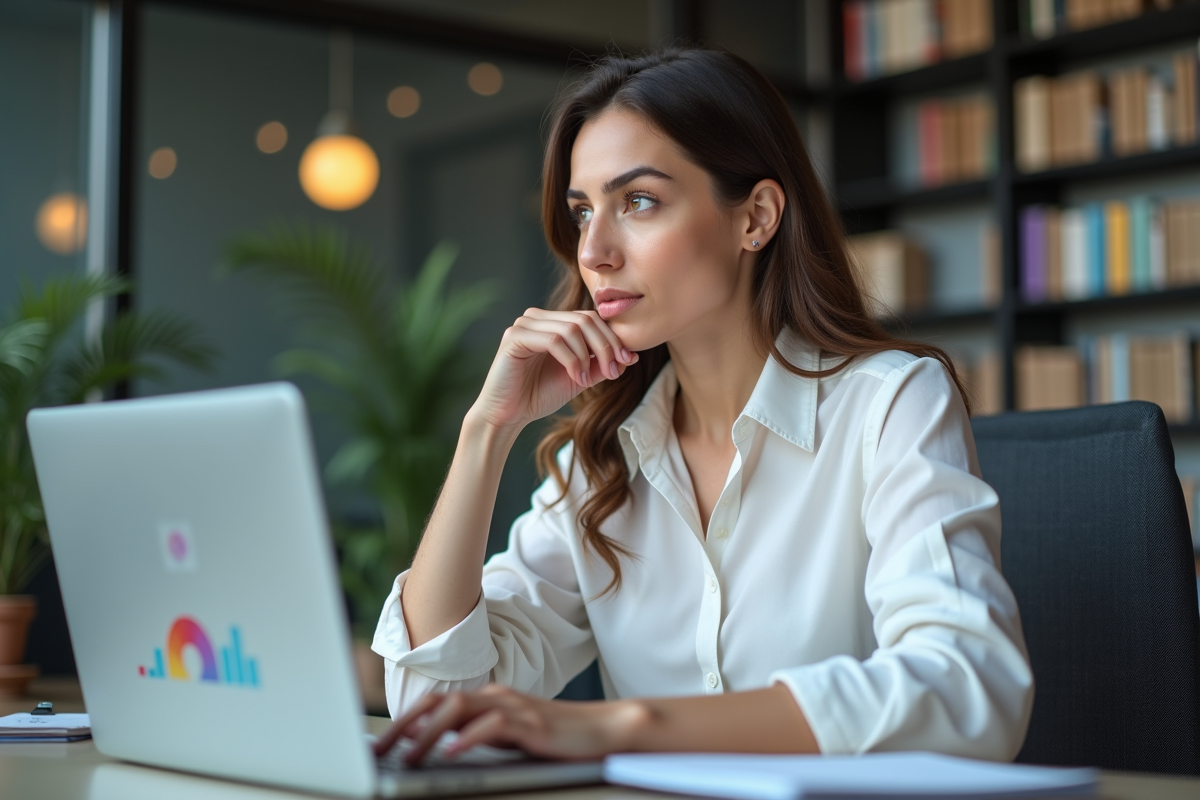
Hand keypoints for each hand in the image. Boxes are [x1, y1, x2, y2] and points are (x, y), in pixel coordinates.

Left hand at [372, 684, 644, 763]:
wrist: (604, 731)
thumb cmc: (556, 738)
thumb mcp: (508, 737)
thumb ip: (477, 736)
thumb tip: (436, 745)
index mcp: (488, 698)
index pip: (437, 703)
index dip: (405, 721)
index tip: (380, 743)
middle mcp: (496, 696)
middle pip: (440, 702)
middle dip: (406, 725)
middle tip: (381, 749)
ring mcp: (514, 707)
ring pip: (461, 709)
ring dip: (430, 732)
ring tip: (409, 754)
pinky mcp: (532, 723)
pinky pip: (495, 725)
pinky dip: (472, 736)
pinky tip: (455, 750)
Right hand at [468, 309, 637, 431]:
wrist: (508, 415)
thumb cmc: (539, 395)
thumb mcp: (579, 377)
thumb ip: (600, 364)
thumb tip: (632, 356)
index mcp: (552, 322)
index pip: (590, 318)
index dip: (612, 338)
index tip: (627, 361)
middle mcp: (538, 318)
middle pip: (585, 319)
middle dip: (605, 346)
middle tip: (614, 371)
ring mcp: (525, 324)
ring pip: (572, 328)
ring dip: (588, 356)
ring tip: (588, 380)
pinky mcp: (515, 336)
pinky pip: (554, 340)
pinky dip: (571, 359)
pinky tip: (576, 377)